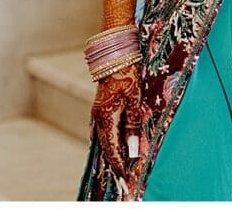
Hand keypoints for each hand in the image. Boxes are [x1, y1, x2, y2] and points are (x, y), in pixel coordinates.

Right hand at [90, 63, 142, 180]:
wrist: (116, 55)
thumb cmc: (127, 74)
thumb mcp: (133, 99)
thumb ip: (132, 124)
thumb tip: (133, 149)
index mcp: (105, 117)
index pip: (111, 147)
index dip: (119, 163)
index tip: (125, 175)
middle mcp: (98, 117)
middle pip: (106, 146)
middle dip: (115, 162)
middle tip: (124, 176)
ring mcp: (98, 112)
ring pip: (104, 138)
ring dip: (113, 152)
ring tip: (121, 166)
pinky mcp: (101, 108)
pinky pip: (104, 130)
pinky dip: (110, 141)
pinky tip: (116, 146)